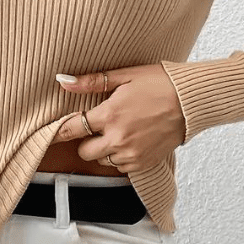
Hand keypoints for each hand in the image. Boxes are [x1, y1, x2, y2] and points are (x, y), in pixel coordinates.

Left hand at [51, 64, 186, 171]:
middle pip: (84, 152)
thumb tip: (63, 82)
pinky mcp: (143, 164)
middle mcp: (118, 139)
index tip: (51, 132)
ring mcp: (131, 154)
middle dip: (85, 141)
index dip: (58, 131)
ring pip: (102, 161)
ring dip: (104, 150)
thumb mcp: (125, 75)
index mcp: (110, 114)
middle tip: (96, 128)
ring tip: (118, 132)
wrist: (192, 101)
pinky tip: (130, 140)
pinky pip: (120, 168)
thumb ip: (91, 82)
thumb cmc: (160, 83)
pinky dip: (120, 157)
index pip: (71, 129)